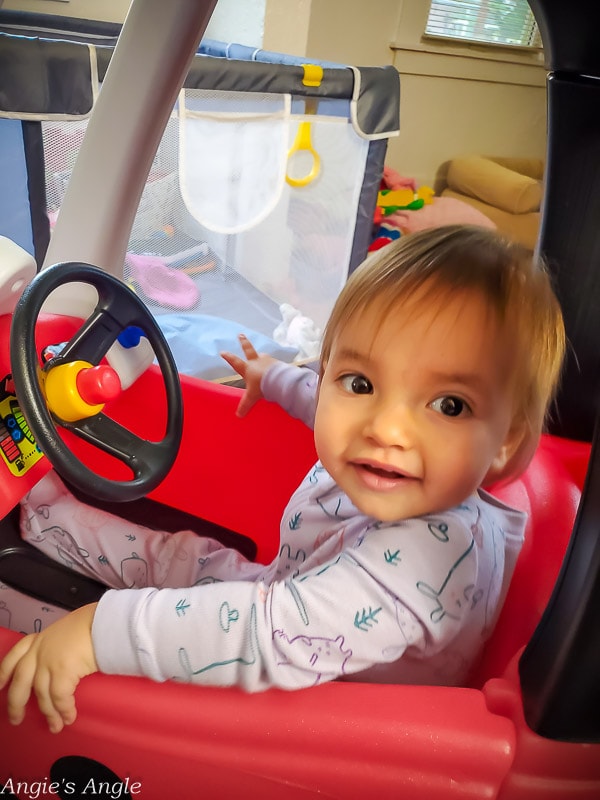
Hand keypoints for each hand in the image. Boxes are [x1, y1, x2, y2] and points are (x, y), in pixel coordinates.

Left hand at [0, 602, 98, 732]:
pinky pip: (60, 698)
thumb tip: (63, 661)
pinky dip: (64, 710)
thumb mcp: (67, 631)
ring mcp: (49, 662)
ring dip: (49, 713)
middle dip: (15, 704)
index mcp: (40, 639)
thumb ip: (57, 646)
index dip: (3, 673)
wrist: (104, 622)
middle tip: (16, 719)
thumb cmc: (92, 624)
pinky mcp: (62, 672)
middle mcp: (40, 651)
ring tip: (55, 727)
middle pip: (20, 682)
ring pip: (41, 694)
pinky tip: (69, 717)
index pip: (14, 656)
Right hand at [221, 334, 277, 416]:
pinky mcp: (277, 363)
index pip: (235, 362)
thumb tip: (239, 415)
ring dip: (261, 356)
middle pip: (248, 349)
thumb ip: (245, 405)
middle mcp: (256, 361)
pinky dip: (272, 365)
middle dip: (243, 342)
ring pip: (262, 356)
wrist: (279, 381)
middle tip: (240, 335)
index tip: (222, 352)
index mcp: (247, 368)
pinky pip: (273, 363)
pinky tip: (274, 369)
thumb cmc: (262, 387)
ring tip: (261, 357)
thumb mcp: (252, 397)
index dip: (228, 357)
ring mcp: (267, 360)